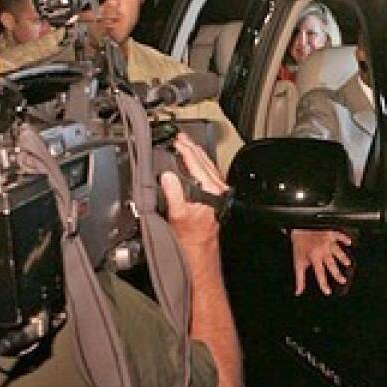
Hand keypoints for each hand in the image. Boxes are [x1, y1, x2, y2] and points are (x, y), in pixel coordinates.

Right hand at [159, 133, 228, 247]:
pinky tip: (194, 162)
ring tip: (186, 144)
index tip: (177, 140)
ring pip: (208, 166)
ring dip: (196, 154)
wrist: (200, 250)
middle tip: (180, 137)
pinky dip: (199, 164)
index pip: (197, 164)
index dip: (186, 150)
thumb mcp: (177, 214)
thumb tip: (168, 176)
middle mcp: (218, 190)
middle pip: (204, 161)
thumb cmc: (191, 236)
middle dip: (192, 147)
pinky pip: (208, 173)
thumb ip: (173, 193)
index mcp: (211, 190)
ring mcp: (218, 192)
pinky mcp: (216, 196)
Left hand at [290, 229, 351, 295]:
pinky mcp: (329, 233)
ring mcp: (326, 241)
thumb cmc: (298, 247)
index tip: (328, 291)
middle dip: (337, 274)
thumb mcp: (297, 263)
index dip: (323, 283)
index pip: (319, 273)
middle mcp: (321, 250)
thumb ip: (299, 278)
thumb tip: (298, 291)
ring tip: (348, 264)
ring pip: (337, 251)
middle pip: (331, 264)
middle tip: (343, 280)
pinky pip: (338, 235)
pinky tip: (349, 242)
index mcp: (313, 257)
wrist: (297, 230)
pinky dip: (344, 238)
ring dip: (343, 258)